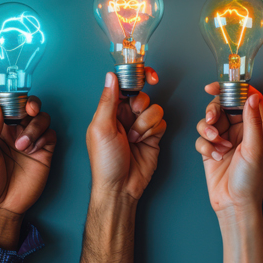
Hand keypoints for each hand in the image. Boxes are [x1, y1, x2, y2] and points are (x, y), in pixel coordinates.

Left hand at [0, 98, 55, 249]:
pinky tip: (33, 150)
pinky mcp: (44, 153)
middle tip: (29, 110)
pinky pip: (51, 135)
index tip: (14, 101)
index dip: (14, 99)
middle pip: (29, 107)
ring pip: (42, 119)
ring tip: (23, 146)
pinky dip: (44, 137)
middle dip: (32, 104)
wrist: (1, 207)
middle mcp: (16, 132)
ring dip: (35, 127)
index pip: (9, 106)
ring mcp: (31, 142)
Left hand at [86, 68, 165, 201]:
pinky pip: (161, 121)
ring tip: (134, 138)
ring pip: (153, 108)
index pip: (123, 85)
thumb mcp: (101, 127)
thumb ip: (108, 100)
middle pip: (141, 94)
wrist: (120, 187)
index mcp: (109, 110)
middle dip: (140, 104)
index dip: (136, 77)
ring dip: (145, 123)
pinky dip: (153, 130)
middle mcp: (125, 115)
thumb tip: (111, 75)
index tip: (147, 75)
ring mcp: (140, 125)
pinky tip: (143, 142)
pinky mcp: (153, 135)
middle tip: (133, 114)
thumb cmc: (104, 161)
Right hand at [195, 83, 262, 216]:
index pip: (248, 97)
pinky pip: (201, 137)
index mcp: (259, 127)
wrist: (234, 204)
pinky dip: (205, 146)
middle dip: (214, 111)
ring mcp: (226, 139)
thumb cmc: (251, 181)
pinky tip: (214, 157)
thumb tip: (252, 97)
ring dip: (208, 130)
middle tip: (212, 120)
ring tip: (216, 144)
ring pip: (209, 120)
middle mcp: (242, 130)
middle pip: (223, 105)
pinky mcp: (211, 148)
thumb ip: (252, 121)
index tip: (215, 87)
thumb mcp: (255, 149)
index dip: (233, 88)